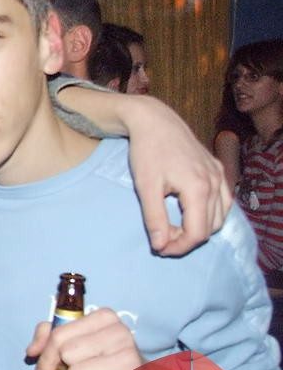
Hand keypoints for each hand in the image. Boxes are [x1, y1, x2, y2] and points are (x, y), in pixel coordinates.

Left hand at [26, 308, 141, 369]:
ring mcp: (128, 357)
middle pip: (67, 353)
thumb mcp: (78, 339)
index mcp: (105, 317)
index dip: (45, 355)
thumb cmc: (103, 359)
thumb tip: (31, 350)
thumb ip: (50, 335)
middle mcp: (120, 333)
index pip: (59, 334)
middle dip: (66, 368)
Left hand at [124, 95, 231, 255]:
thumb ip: (155, 219)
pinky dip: (209, 213)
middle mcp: (216, 182)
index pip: (197, 233)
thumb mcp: (146, 188)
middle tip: (162, 237)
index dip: (179, 247)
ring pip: (220, 217)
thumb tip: (161, 246)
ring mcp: (220, 175)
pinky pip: (223, 201)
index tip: (159, 248)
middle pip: (210, 228)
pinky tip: (188, 212)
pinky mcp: (218, 169)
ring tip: (172, 226)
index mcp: (199, 188)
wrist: (154, 121)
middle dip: (187, 239)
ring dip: (199, 228)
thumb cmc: (147, 152)